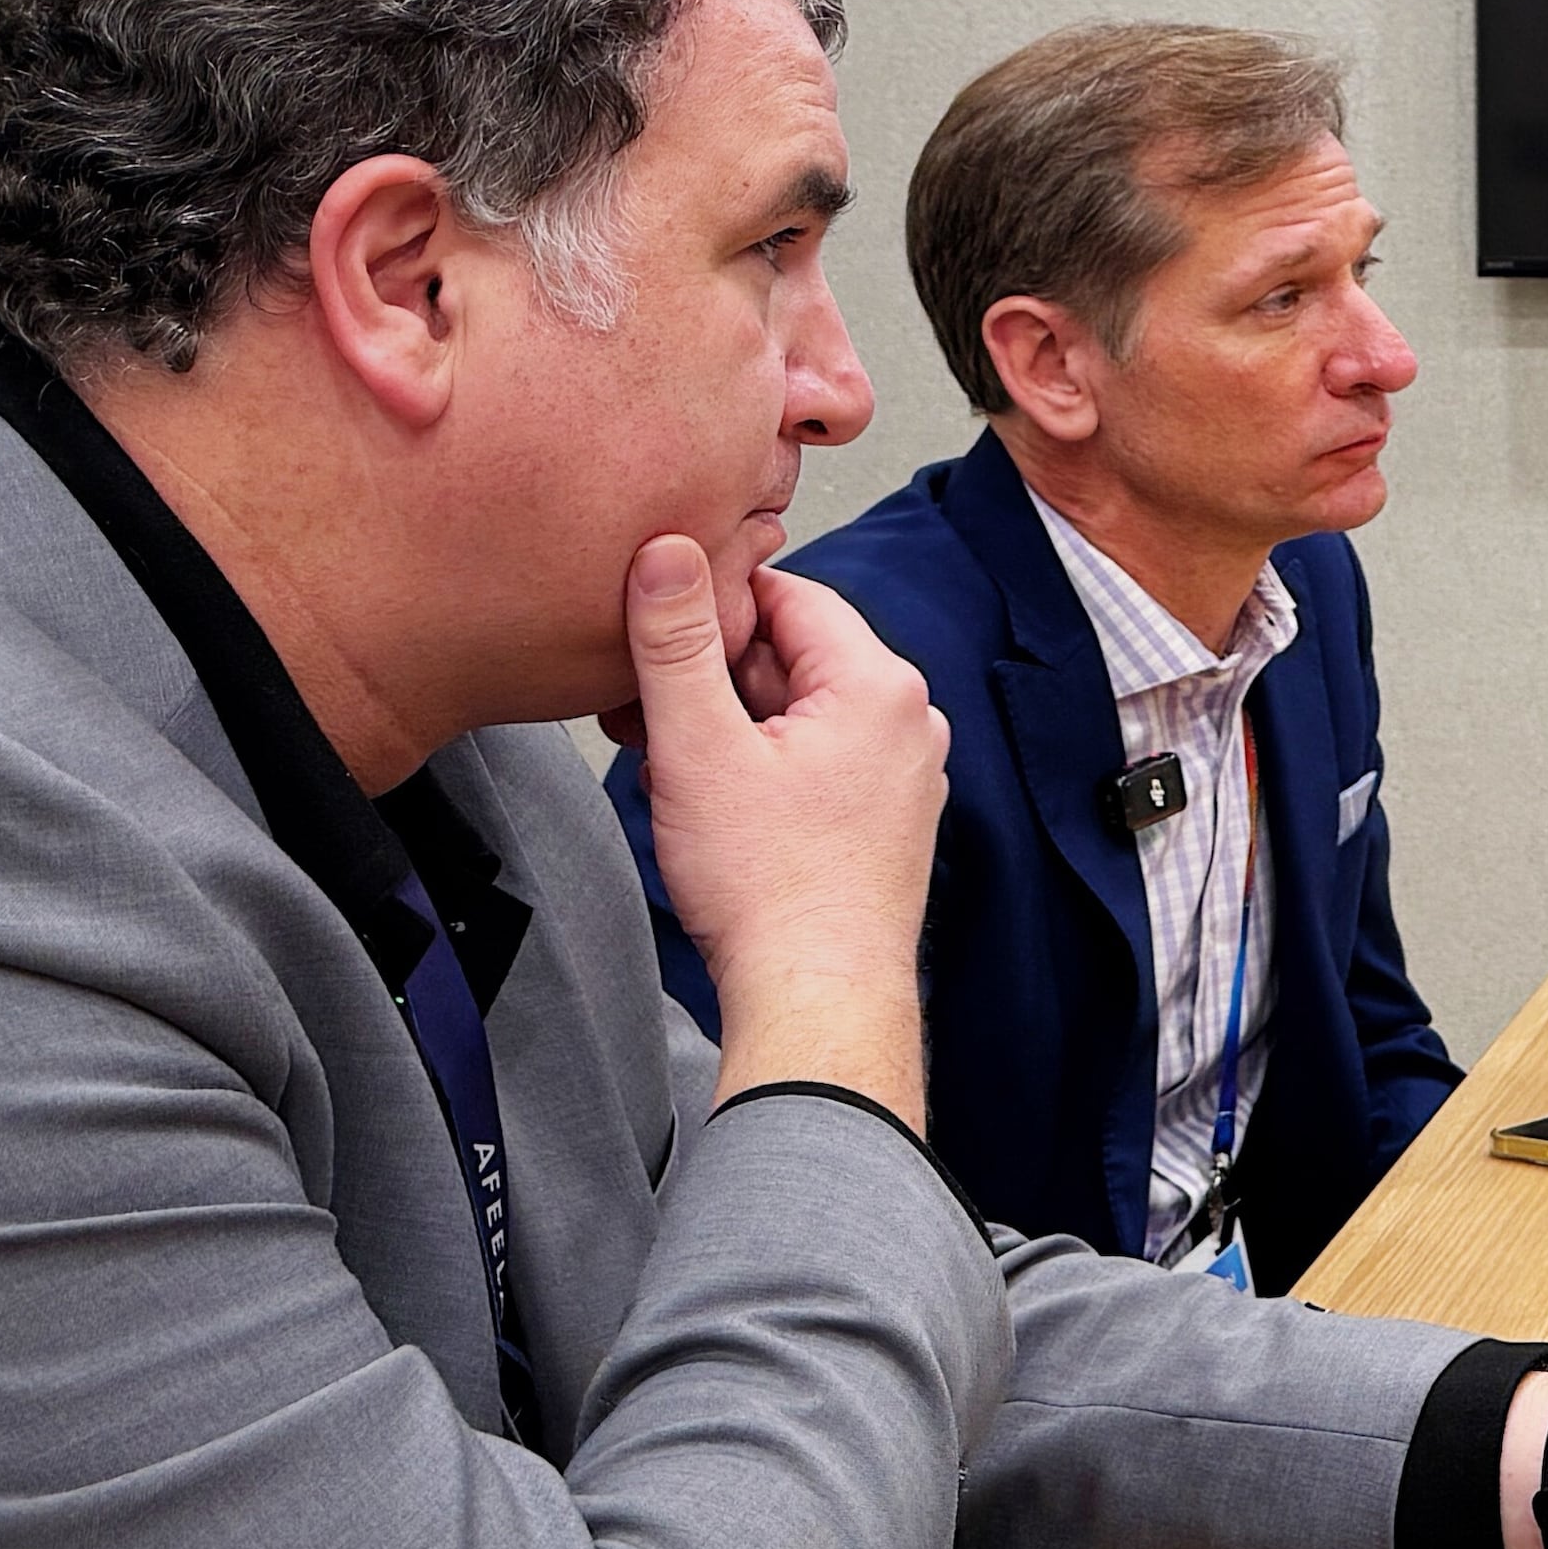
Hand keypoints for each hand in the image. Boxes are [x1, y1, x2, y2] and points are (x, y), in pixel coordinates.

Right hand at [605, 534, 945, 1118]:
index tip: (651, 634)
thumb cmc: (770, 888)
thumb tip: (668, 553)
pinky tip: (707, 799)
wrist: (817, 995)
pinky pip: (813, 758)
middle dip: (710, 676)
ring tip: (667, 765)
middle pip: (790, 654)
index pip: (786, 593)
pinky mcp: (883, 815)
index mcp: (878, 684)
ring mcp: (901, 770)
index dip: (709, 608)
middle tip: (641, 714)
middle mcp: (906, 719)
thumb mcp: (698, 747)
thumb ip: (677, 642)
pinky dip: (757, 764)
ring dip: (724, 724)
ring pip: (794, 710)